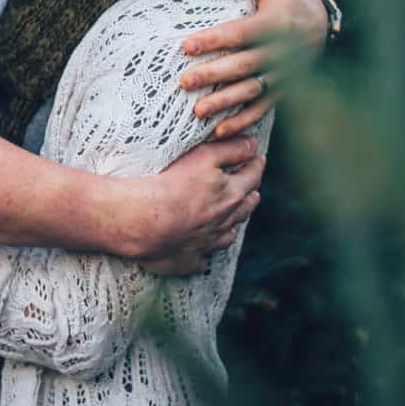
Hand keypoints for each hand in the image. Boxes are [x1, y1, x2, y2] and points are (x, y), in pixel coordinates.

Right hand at [123, 135, 264, 274]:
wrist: (145, 220)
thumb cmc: (172, 184)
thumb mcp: (205, 156)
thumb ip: (231, 149)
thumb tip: (253, 146)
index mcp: (231, 194)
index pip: (252, 176)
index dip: (256, 165)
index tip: (259, 159)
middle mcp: (224, 221)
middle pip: (246, 208)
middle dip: (251, 196)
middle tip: (252, 190)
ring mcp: (208, 243)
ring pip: (228, 235)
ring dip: (232, 225)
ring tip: (232, 219)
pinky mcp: (188, 259)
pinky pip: (202, 259)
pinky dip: (205, 255)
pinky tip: (202, 254)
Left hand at [179, 0, 328, 139]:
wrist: (320, 19)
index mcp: (276, 23)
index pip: (240, 33)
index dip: (213, 40)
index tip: (186, 46)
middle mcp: (280, 52)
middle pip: (242, 66)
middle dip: (213, 75)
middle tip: (185, 81)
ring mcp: (282, 74)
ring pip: (250, 91)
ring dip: (224, 102)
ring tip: (198, 110)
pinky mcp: (281, 89)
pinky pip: (262, 108)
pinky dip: (242, 121)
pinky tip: (220, 130)